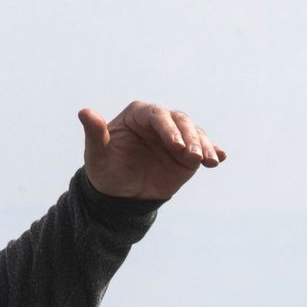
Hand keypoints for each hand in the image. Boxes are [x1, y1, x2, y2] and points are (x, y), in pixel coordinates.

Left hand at [78, 100, 225, 200]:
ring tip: (210, 161)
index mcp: (139, 114)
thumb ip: (95, 134)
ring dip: (205, 145)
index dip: (168, 129)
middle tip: (194, 156)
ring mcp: (176, 137)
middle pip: (181, 122)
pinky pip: (204, 150)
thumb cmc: (106, 169)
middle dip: (190, 137)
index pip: (157, 116)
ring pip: (195, 134)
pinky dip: (214, 152)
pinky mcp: (188, 154)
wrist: (120, 194)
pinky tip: (221, 158)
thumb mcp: (97, 154)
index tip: (175, 146)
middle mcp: (160, 122)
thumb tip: (85, 113)